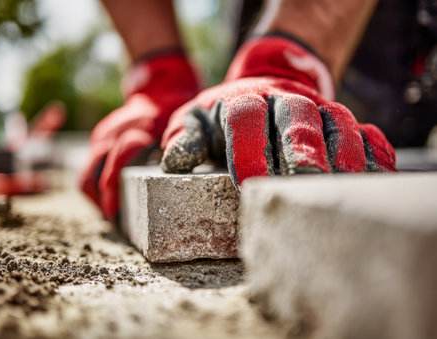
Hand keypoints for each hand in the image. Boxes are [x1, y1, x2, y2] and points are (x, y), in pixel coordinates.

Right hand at [80, 53, 198, 219]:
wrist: (160, 87)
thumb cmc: (176, 110)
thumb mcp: (183, 125)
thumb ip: (180, 147)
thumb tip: (173, 178)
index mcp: (135, 132)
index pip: (112, 168)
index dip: (111, 196)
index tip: (117, 217)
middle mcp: (112, 134)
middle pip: (89, 176)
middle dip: (99, 203)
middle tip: (116, 222)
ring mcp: (103, 135)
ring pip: (85, 174)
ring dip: (95, 197)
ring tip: (114, 214)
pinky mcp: (100, 137)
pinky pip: (90, 166)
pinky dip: (96, 185)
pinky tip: (112, 196)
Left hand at [161, 36, 395, 186]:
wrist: (265, 87)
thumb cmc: (225, 116)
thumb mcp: (197, 121)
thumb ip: (185, 139)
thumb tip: (174, 163)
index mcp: (244, 101)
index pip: (246, 117)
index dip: (247, 148)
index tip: (248, 183)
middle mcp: (284, 102)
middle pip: (297, 118)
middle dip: (302, 149)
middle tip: (305, 180)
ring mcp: (317, 110)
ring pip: (336, 124)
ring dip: (343, 155)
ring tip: (343, 186)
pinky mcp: (340, 122)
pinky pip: (365, 132)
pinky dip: (374, 153)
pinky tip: (377, 178)